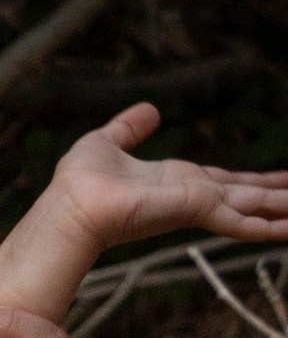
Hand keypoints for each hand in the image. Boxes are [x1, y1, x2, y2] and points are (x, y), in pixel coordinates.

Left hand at [43, 104, 287, 253]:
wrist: (71, 204)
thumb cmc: (80, 181)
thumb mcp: (107, 142)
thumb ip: (130, 128)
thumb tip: (149, 110)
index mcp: (178, 180)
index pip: (227, 181)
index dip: (255, 181)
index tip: (280, 181)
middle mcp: (193, 195)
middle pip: (248, 194)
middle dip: (278, 195)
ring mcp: (197, 205)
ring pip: (253, 206)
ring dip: (283, 210)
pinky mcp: (195, 211)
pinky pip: (240, 221)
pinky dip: (267, 227)